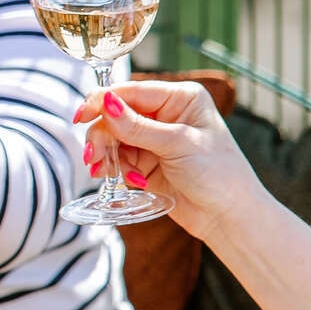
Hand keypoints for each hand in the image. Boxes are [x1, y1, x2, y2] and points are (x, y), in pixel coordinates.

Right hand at [75, 80, 270, 242]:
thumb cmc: (219, 174)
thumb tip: (105, 103)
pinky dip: (112, 167)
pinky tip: (115, 178)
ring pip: (113, 137)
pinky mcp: (146, 162)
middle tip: (93, 156)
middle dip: (103, 135)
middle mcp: (165, 114)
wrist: (229, 217)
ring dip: (106, 154)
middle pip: (116, 115)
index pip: (131, 92)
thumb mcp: (178, 145)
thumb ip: (138, 126)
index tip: (82, 116)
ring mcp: (154, 139)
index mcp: (179, 98)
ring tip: (103, 171)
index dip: (102, 101)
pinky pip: (118, 158)